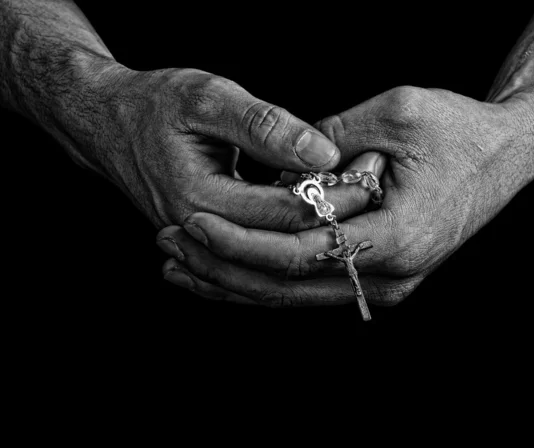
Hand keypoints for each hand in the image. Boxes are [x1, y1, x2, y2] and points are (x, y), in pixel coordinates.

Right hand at [78, 66, 348, 228]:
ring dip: (318, 233)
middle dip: (337, 218)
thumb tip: (321, 152)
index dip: (337, 194)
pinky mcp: (205, 238)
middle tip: (374, 189)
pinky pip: (256, 253)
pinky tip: (321, 224)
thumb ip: (264, 126)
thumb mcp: (208, 98)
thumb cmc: (153, 103)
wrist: (106, 123)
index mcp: (200, 198)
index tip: (372, 172)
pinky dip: (291, 240)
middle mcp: (200, 231)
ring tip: (357, 206)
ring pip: (274, 256)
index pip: (287, 211)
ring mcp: (201, 241)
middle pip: (286, 241)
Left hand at [156, 86, 533, 305]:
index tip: (192, 219)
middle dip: (223, 266)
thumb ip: (332, 139)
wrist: (507, 152)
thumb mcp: (396, 112)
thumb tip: (279, 164)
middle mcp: (392, 276)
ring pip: (294, 295)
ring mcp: (387, 282)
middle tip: (169, 246)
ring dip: (235, 280)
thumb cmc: (459, 130)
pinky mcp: (380, 275)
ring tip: (179, 265)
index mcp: (398, 238)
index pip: (299, 254)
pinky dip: (265, 279)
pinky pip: (311, 285)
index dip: (240, 240)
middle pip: (288, 285)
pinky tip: (225, 272)